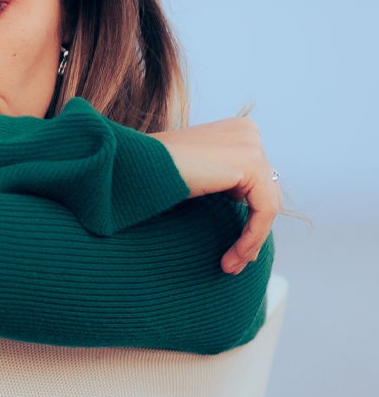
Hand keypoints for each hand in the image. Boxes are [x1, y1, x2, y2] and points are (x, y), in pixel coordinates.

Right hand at [152, 117, 278, 273]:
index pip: (254, 181)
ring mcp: (251, 144)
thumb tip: (238, 205)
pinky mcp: (251, 162)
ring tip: (231, 266)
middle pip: (264, 191)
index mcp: (235, 130)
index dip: (247, 218)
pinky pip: (264, 210)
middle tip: (235, 263)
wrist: (128, 166)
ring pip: (267, 204)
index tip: (232, 250)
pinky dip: (251, 238)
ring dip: (250, 241)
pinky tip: (233, 258)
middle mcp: (248, 132)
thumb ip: (219, 180)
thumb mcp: (194, 174)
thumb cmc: (146, 174)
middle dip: (251, 231)